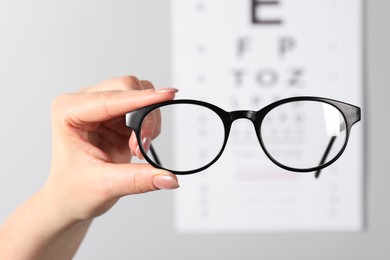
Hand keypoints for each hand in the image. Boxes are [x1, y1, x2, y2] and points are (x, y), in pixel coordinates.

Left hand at [44, 76, 178, 220]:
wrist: (71, 199)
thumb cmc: (74, 190)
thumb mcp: (105, 185)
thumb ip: (139, 179)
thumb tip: (170, 178)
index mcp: (68, 111)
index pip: (111, 98)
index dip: (141, 99)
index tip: (167, 95)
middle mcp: (84, 103)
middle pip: (128, 88)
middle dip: (144, 115)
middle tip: (142, 145)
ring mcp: (102, 107)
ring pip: (140, 95)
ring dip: (148, 121)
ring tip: (138, 149)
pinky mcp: (117, 115)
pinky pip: (144, 108)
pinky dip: (148, 126)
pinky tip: (138, 145)